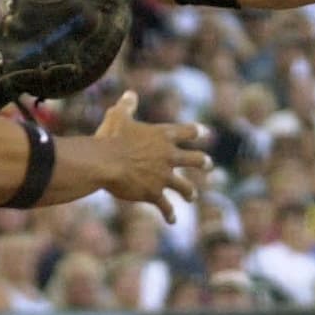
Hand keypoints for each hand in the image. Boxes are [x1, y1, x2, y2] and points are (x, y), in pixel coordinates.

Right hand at [95, 90, 209, 222]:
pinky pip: (165, 206)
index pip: (187, 131)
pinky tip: (171, 220)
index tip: (204, 132)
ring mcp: (163, 176)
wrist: (105, 163)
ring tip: (192, 196)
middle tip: (209, 165)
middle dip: (203, 163)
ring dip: (190, 192)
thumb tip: (130, 94)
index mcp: (163, 136)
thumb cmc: (110, 137)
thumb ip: (127, 106)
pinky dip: (169, 213)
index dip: (196, 131)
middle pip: (196, 159)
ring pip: (185, 187)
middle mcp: (169, 156)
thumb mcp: (118, 116)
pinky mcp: (154, 193)